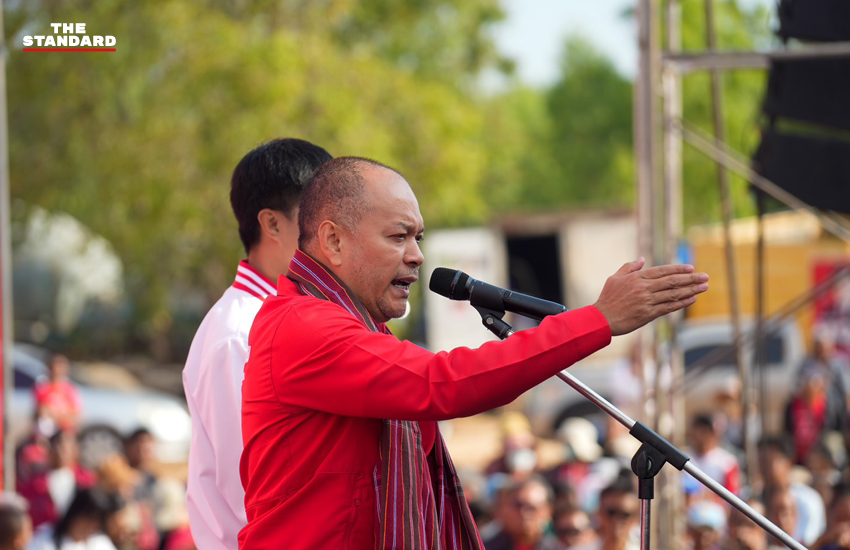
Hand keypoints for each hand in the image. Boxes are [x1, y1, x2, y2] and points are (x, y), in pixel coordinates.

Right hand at [592, 258, 708, 335]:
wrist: (602, 319)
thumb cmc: (607, 298)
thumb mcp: (614, 278)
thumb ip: (629, 267)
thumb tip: (642, 259)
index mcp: (637, 278)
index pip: (662, 271)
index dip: (678, 269)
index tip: (691, 268)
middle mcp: (644, 288)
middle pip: (672, 281)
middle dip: (691, 278)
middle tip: (705, 277)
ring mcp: (647, 301)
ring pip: (673, 294)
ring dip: (691, 290)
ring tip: (703, 287)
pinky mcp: (648, 314)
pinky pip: (668, 307)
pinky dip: (681, 303)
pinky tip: (692, 299)